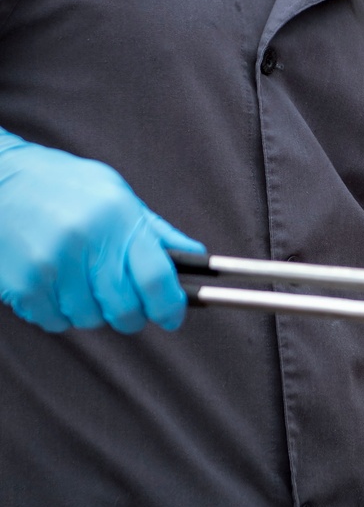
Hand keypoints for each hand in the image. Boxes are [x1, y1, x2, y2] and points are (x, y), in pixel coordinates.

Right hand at [0, 130, 203, 333]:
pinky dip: (61, 311)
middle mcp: (86, 244)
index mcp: (117, 218)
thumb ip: (155, 231)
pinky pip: (57, 322)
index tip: (172, 314)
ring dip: (93, 309)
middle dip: (132, 313)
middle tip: (124, 298)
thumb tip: (195, 257)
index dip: (171, 306)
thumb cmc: (59, 185)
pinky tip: (56, 283)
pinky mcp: (25, 287)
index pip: (158, 279)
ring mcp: (52, 268)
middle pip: (125, 310)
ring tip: (81, 278)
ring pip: (91, 319)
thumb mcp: (115, 194)